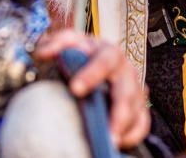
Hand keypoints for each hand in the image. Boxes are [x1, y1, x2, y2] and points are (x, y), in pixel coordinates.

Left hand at [35, 30, 150, 148]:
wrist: (90, 62)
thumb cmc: (78, 54)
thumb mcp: (65, 44)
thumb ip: (54, 44)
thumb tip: (43, 53)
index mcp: (107, 51)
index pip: (104, 60)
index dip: (92, 74)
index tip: (75, 89)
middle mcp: (124, 69)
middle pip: (126, 90)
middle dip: (117, 110)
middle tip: (104, 130)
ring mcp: (133, 88)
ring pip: (135, 107)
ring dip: (124, 126)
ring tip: (110, 141)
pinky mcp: (137, 105)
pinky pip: (141, 121)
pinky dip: (133, 133)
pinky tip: (119, 142)